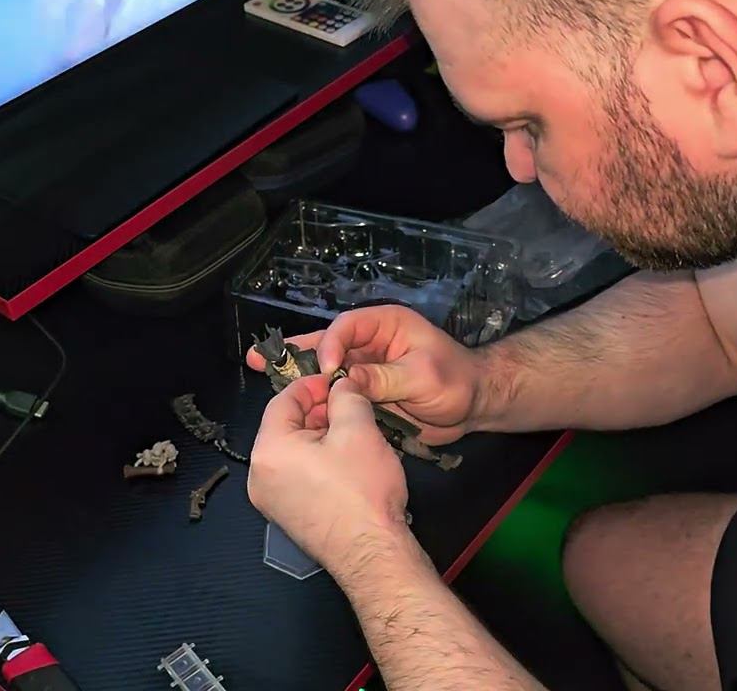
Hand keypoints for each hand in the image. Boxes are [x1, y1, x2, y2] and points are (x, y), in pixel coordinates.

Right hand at [247, 306, 486, 444]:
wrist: (476, 406)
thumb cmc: (458, 382)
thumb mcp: (423, 377)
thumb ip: (383, 377)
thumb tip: (345, 381)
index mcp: (386, 326)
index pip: (347, 327)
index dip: (331, 344)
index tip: (325, 368)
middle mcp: (371, 344)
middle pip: (326, 344)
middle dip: (294, 351)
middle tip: (260, 359)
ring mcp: (366, 369)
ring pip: (326, 370)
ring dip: (299, 376)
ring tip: (265, 379)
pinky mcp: (366, 394)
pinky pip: (337, 395)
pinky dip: (317, 401)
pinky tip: (295, 409)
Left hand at [248, 375, 408, 577]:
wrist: (372, 554)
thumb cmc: (363, 493)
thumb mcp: (359, 430)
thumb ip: (346, 397)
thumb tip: (341, 386)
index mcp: (268, 450)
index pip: (282, 401)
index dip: (310, 385)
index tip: (335, 381)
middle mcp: (259, 476)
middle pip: (284, 427)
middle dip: (317, 412)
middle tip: (348, 405)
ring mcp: (271, 500)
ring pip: (292, 451)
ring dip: (319, 436)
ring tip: (352, 433)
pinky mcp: (287, 515)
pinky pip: (296, 475)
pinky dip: (317, 461)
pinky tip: (346, 461)